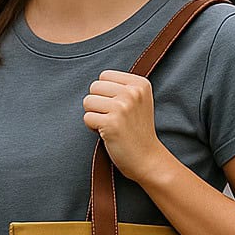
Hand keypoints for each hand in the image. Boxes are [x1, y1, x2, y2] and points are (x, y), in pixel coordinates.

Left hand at [82, 69, 168, 183]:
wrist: (147, 159)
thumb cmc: (138, 131)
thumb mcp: (139, 101)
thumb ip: (121, 86)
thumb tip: (96, 81)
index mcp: (140, 83)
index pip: (104, 76)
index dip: (105, 93)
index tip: (119, 107)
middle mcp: (132, 92)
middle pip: (94, 87)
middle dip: (98, 103)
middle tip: (113, 118)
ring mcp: (122, 107)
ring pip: (87, 101)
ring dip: (94, 115)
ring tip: (110, 125)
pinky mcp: (111, 123)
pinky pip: (87, 118)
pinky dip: (93, 128)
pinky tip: (108, 134)